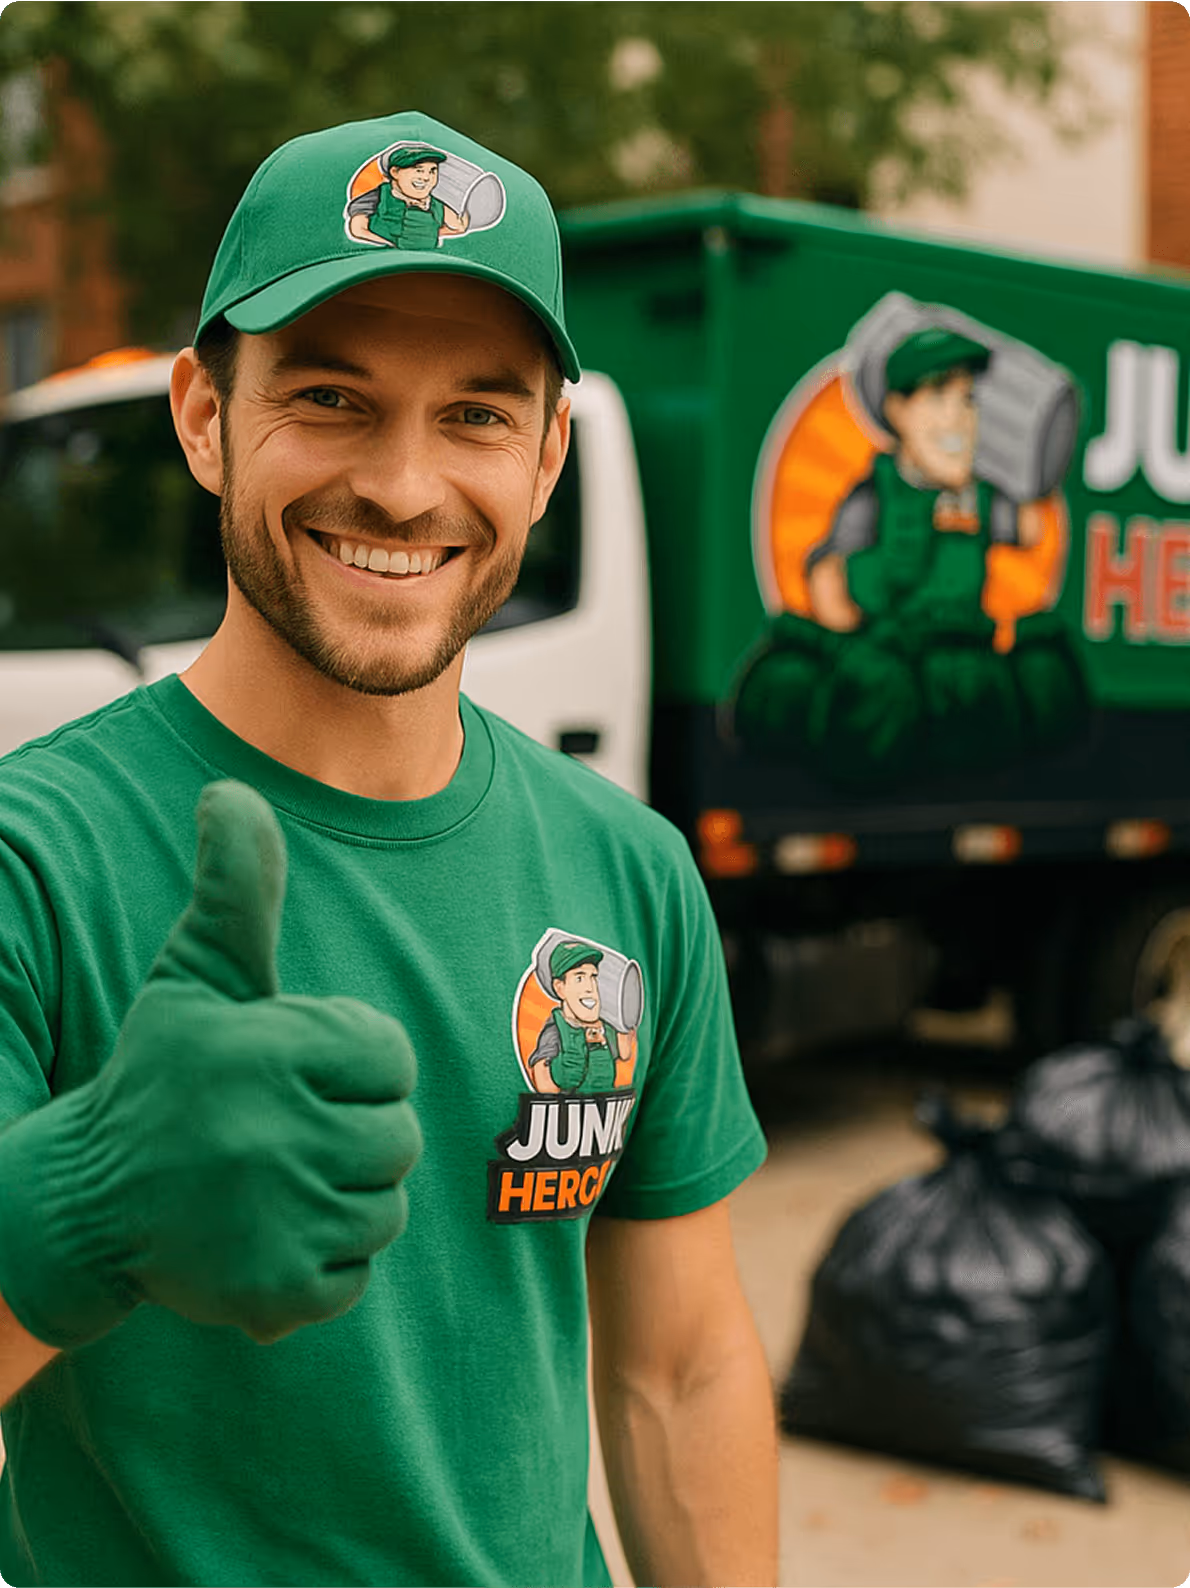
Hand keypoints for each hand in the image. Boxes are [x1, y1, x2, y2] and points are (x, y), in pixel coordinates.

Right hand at [0, 781, 420, 1348]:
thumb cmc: (158, 1077)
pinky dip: (319, 1264)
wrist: (82, 1205)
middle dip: (351, 1131)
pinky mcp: (274, 1296)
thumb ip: (235, 891)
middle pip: (396, 1137)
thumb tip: (232, 791)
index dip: (351, 1061)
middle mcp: (273, 1138)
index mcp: (267, 1051)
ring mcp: (275, 1223)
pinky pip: (355, 1275)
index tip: (295, 1070)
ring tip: (270, 1184)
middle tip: (279, 1133)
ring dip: (340, 1198)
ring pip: (384, 1208)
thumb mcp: (195, 977)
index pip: (390, 1057)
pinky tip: (261, 1237)